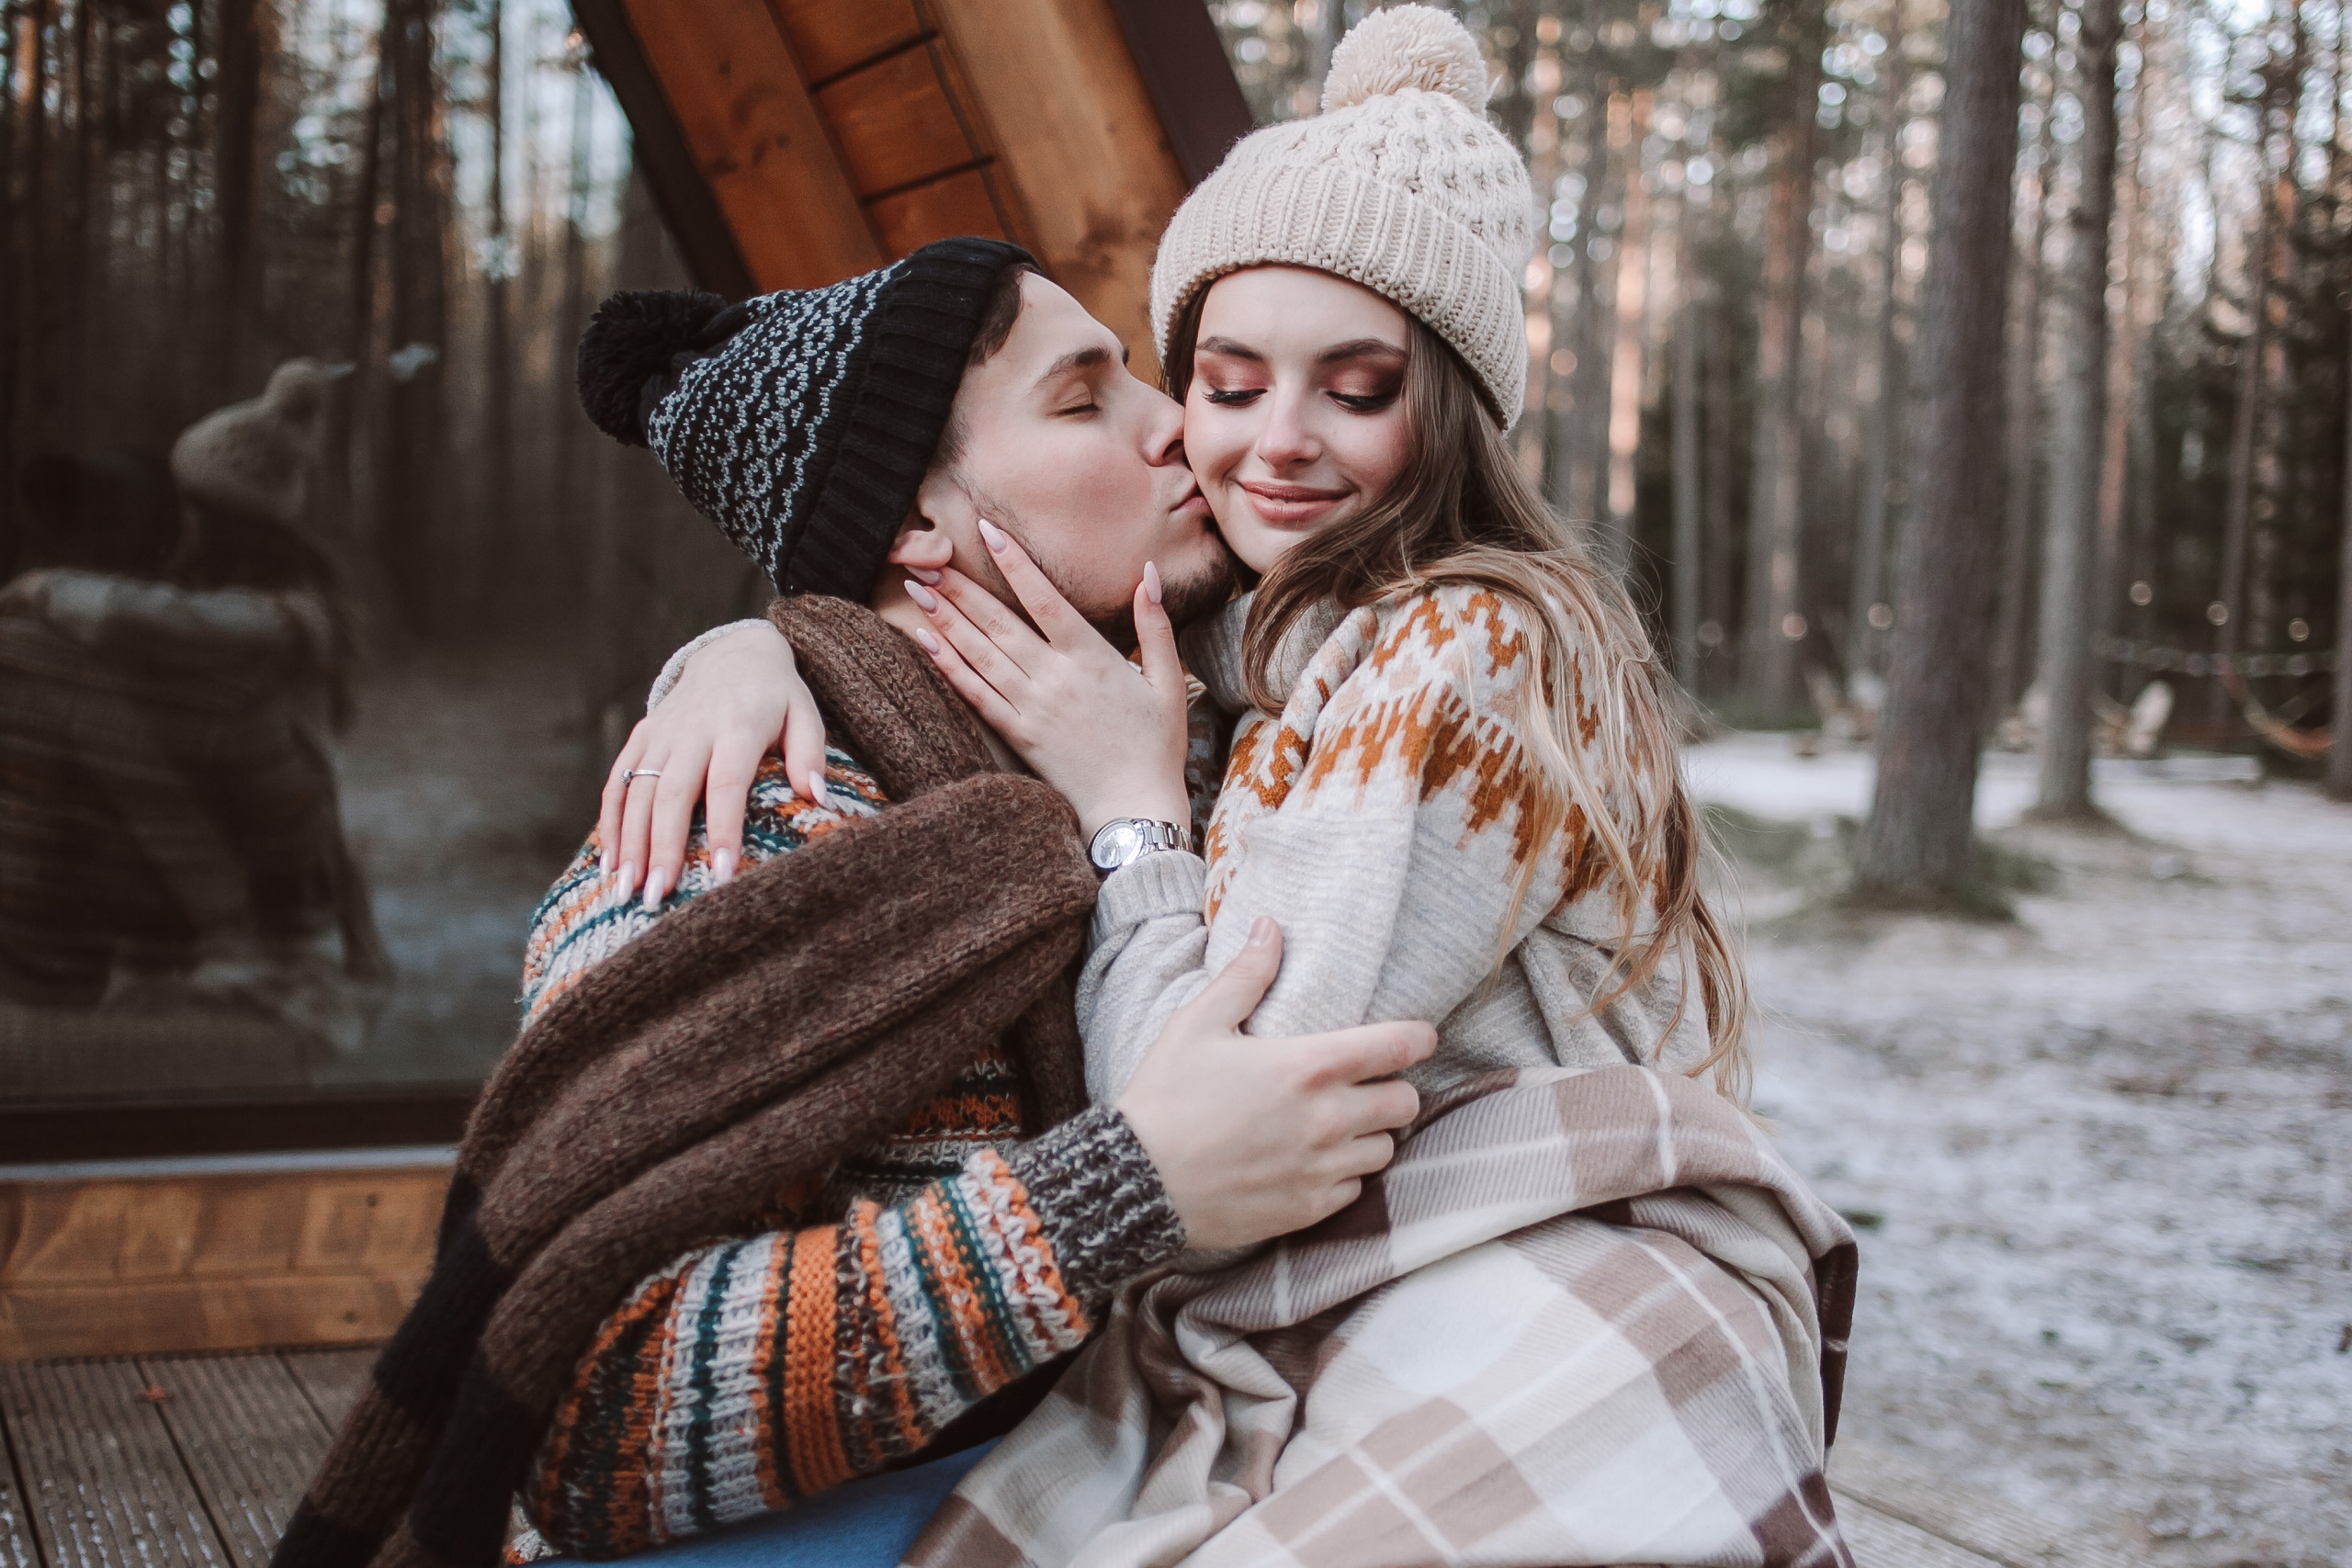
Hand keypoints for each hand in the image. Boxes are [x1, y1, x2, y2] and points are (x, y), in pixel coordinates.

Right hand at [599, 622, 825, 905]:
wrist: (733, 654)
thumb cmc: (777, 697)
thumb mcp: (804, 714)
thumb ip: (810, 753)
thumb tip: (817, 797)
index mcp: (738, 725)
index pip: (727, 783)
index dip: (724, 829)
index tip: (723, 875)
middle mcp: (693, 730)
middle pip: (671, 794)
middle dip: (662, 848)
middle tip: (655, 897)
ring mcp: (661, 734)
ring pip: (637, 792)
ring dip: (629, 844)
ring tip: (624, 892)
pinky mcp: (641, 737)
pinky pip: (618, 782)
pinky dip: (610, 823)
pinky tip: (607, 864)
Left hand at [906, 520, 1190, 837]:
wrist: (1134, 810)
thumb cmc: (1157, 746)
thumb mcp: (1168, 682)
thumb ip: (1155, 626)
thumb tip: (1149, 575)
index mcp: (1091, 658)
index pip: (1044, 598)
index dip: (1014, 562)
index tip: (986, 530)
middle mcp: (1054, 678)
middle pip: (998, 623)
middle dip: (960, 587)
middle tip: (926, 558)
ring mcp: (1032, 708)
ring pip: (980, 655)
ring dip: (946, 619)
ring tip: (917, 589)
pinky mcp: (1018, 736)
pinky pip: (977, 695)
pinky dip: (949, 666)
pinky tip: (926, 642)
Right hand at [1117, 919, 1434, 1249]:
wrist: (1136, 1183)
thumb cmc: (1165, 1098)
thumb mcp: (1197, 1023)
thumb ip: (1245, 976)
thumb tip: (1271, 928)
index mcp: (1307, 1066)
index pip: (1398, 1047)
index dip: (1419, 1038)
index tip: (1418, 1037)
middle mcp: (1327, 1120)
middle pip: (1405, 1102)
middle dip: (1394, 1088)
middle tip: (1368, 1083)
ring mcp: (1321, 1169)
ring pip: (1385, 1149)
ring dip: (1371, 1133)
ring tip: (1341, 1123)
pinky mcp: (1308, 1209)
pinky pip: (1355, 1189)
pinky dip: (1345, 1173)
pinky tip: (1314, 1160)